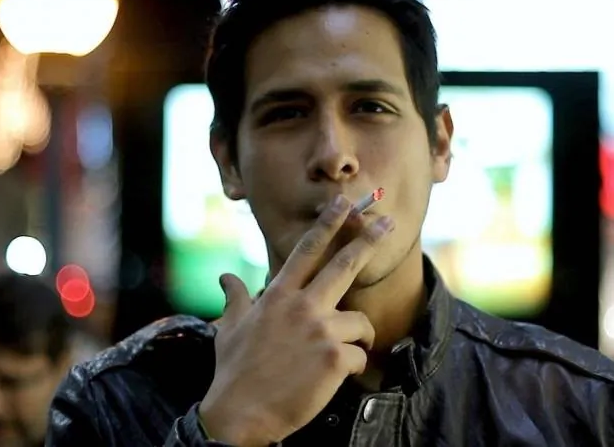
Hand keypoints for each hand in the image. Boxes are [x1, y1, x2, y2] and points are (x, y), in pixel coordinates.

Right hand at [199, 195, 393, 445]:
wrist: (240, 412)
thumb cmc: (233, 370)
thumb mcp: (230, 327)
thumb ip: (235, 297)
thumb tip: (226, 277)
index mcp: (278, 296)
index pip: (306, 251)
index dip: (327, 224)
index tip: (342, 202)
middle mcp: (301, 306)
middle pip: (343, 265)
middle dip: (368, 240)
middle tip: (388, 221)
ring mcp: (320, 331)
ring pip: (360, 321)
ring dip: (357, 338)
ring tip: (343, 354)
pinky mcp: (335, 359)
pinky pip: (360, 356)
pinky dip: (353, 368)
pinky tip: (335, 378)